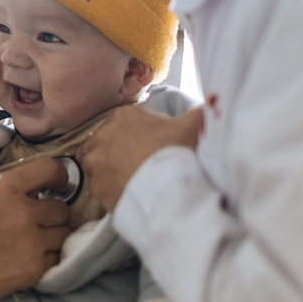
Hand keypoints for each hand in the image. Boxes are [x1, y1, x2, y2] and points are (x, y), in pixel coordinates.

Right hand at [0, 159, 71, 301]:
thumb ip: (6, 192)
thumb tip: (31, 193)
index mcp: (5, 187)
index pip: (50, 170)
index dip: (60, 177)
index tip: (58, 186)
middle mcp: (24, 211)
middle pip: (61, 209)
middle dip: (52, 215)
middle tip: (40, 223)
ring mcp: (32, 241)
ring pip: (63, 235)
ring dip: (52, 238)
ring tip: (33, 244)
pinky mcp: (33, 269)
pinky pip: (56, 260)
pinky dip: (46, 260)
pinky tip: (28, 260)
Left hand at [78, 106, 201, 210]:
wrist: (168, 187)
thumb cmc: (178, 150)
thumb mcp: (194, 124)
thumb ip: (198, 114)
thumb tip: (208, 109)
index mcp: (123, 116)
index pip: (121, 120)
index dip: (131, 132)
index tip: (142, 143)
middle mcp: (102, 137)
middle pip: (102, 141)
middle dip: (113, 149)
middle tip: (132, 161)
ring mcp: (96, 163)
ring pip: (94, 163)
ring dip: (106, 168)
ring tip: (126, 176)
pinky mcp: (97, 187)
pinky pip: (99, 187)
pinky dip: (110, 189)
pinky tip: (125, 192)